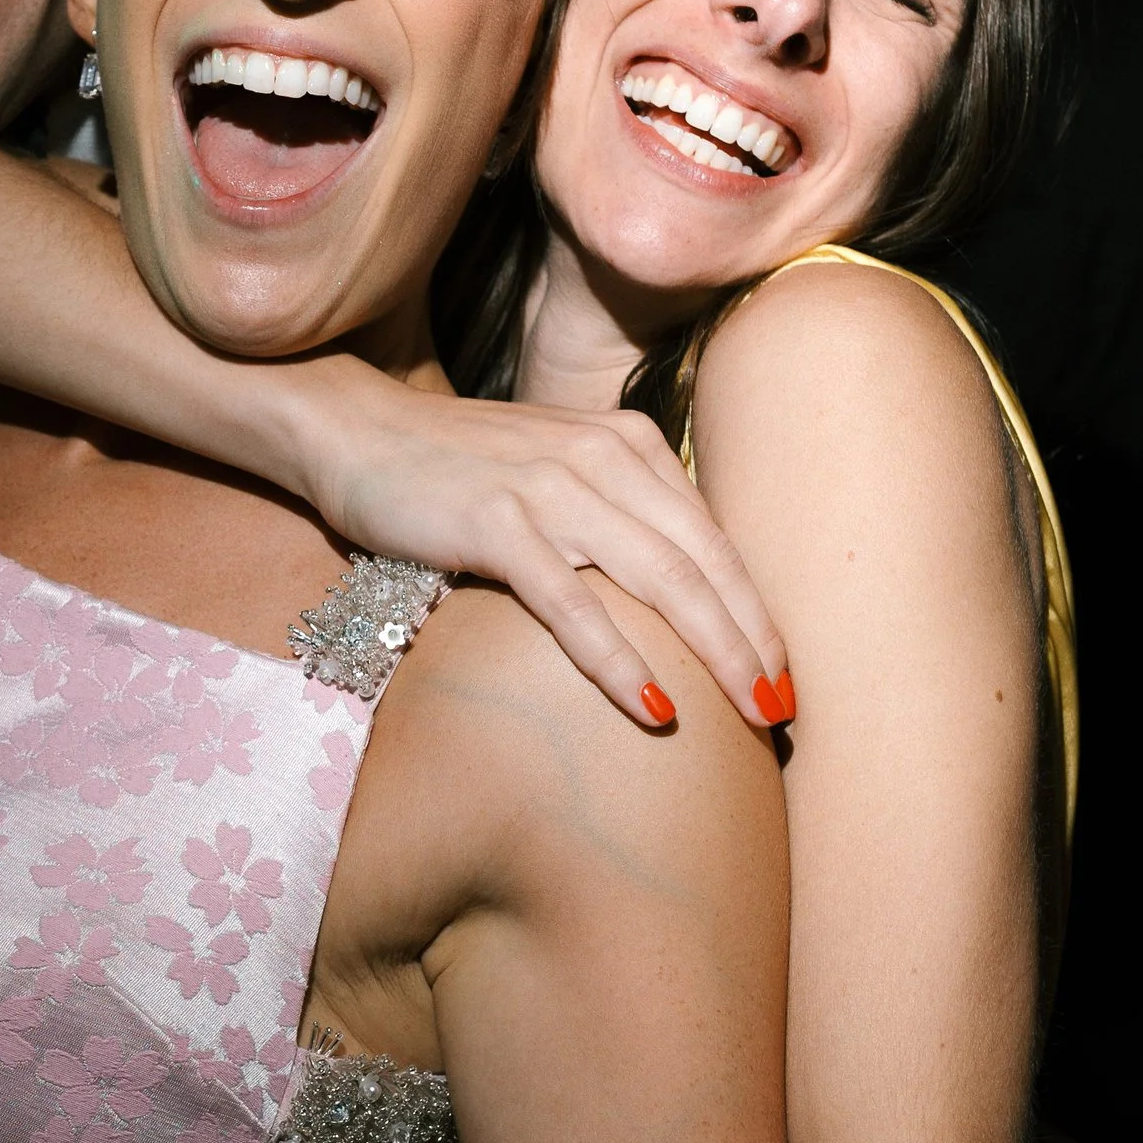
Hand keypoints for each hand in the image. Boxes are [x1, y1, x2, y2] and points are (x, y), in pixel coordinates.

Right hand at [285, 367, 790, 733]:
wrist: (356, 430)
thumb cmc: (456, 466)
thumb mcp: (554, 471)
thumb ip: (614, 510)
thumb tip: (670, 586)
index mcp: (627, 443)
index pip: (713, 537)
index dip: (758, 608)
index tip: (786, 672)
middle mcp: (603, 458)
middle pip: (704, 563)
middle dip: (755, 640)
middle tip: (786, 709)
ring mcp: (552, 489)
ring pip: (662, 581)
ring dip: (716, 652)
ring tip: (752, 711)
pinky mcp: (499, 525)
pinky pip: (574, 605)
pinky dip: (620, 660)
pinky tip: (655, 708)